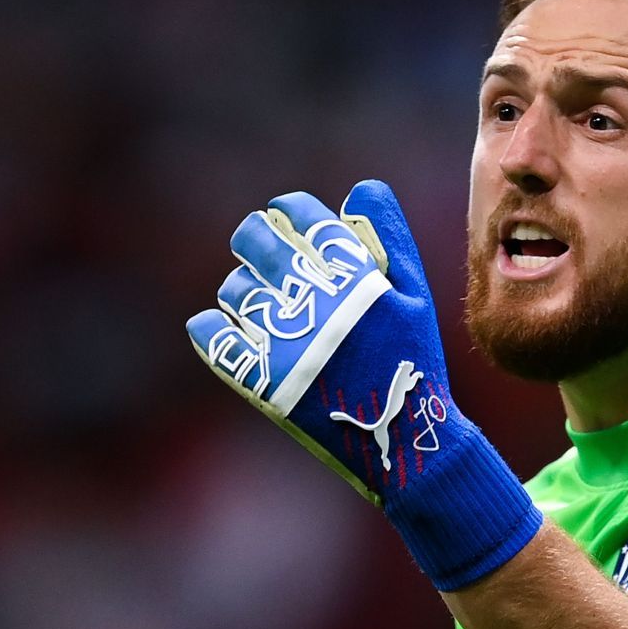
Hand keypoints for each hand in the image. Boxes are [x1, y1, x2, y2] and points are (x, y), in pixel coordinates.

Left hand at [187, 180, 540, 588]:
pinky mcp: (261, 379)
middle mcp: (315, 301)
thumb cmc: (412, 363)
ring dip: (245, 289)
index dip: (288, 211)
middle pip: (254, 239)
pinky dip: (214, 328)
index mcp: (353, 275)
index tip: (287, 221)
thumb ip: (389, 238)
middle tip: (262, 252)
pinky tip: (231, 330)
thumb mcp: (416, 297)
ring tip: (266, 306)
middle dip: (256, 238)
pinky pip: (211, 336)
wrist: (404, 441)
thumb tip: (361, 188)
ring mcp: (284, 341)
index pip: (299, 215)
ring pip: (235, 288)